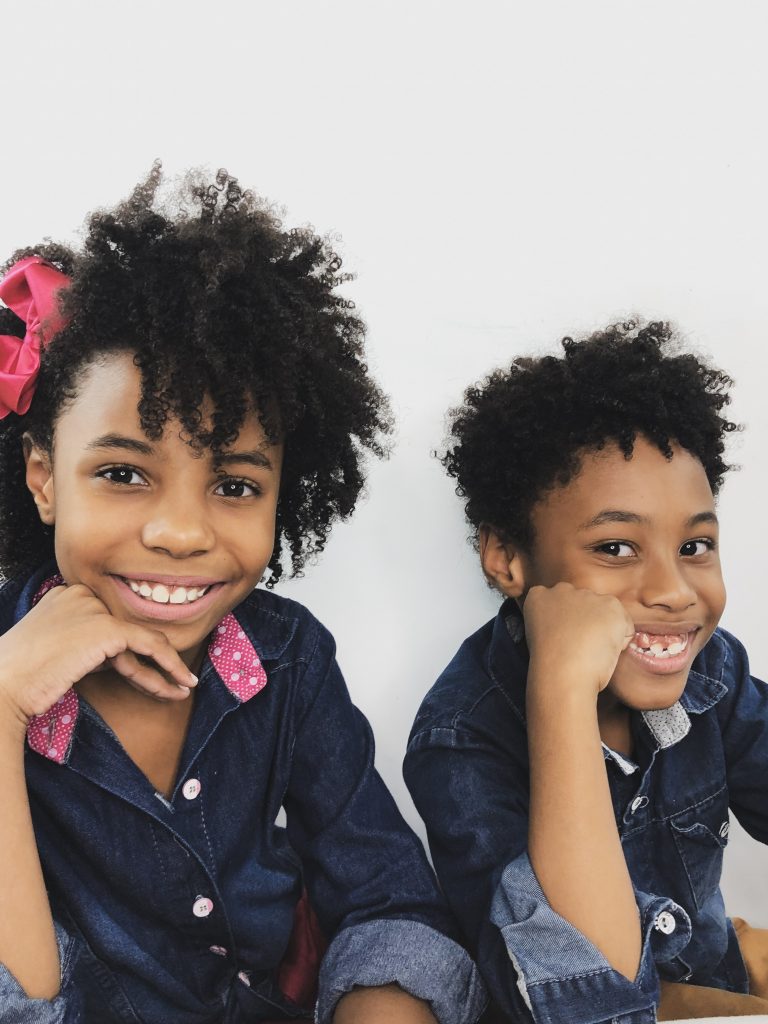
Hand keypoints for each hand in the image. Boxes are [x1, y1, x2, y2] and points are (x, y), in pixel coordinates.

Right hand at [0, 584, 196, 730]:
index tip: (149, 678)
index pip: (111, 624)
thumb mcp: (63, 652)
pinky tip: (180, 682)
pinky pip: (150, 645)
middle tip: (175, 684)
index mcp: (69, 595)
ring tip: (183, 689)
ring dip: (166, 669)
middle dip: (151, 664)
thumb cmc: (25, 677)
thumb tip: (129, 660)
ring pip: (142, 640)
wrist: (3, 686)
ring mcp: (95, 609)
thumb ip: (94, 647)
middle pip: (127, 633)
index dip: (131, 656)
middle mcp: (84, 594)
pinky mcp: (106, 627)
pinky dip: (169, 664)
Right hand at [523, 582, 634, 695]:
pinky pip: (624, 623)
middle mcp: (562, 590)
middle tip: (580, 646)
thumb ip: (554, 622)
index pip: (557, 602)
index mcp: (539, 596)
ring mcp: (587, 596)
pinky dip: (621, 639)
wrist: (562, 673)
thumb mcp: (540, 637)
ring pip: (604, 612)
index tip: (564, 639)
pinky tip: (605, 651)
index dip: (565, 622)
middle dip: (586, 621)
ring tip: (591, 651)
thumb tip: (575, 628)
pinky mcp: (610, 605)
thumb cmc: (551, 667)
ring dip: (603, 629)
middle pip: (582, 603)